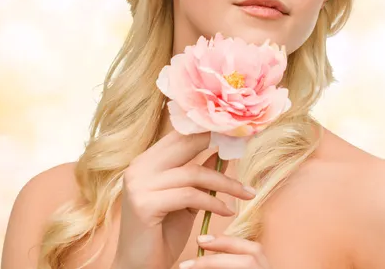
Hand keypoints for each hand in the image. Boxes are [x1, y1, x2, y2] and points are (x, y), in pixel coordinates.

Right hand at [113, 130, 255, 268]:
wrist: (138, 268)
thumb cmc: (161, 234)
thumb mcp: (185, 199)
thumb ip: (198, 175)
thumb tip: (221, 152)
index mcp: (145, 162)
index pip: (177, 135)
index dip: (205, 130)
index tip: (231, 130)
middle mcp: (138, 167)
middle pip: (184, 144)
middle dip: (216, 142)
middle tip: (242, 143)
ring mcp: (139, 184)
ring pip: (193, 173)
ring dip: (225, 183)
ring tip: (246, 193)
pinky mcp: (145, 204)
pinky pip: (189, 196)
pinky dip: (213, 202)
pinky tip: (227, 211)